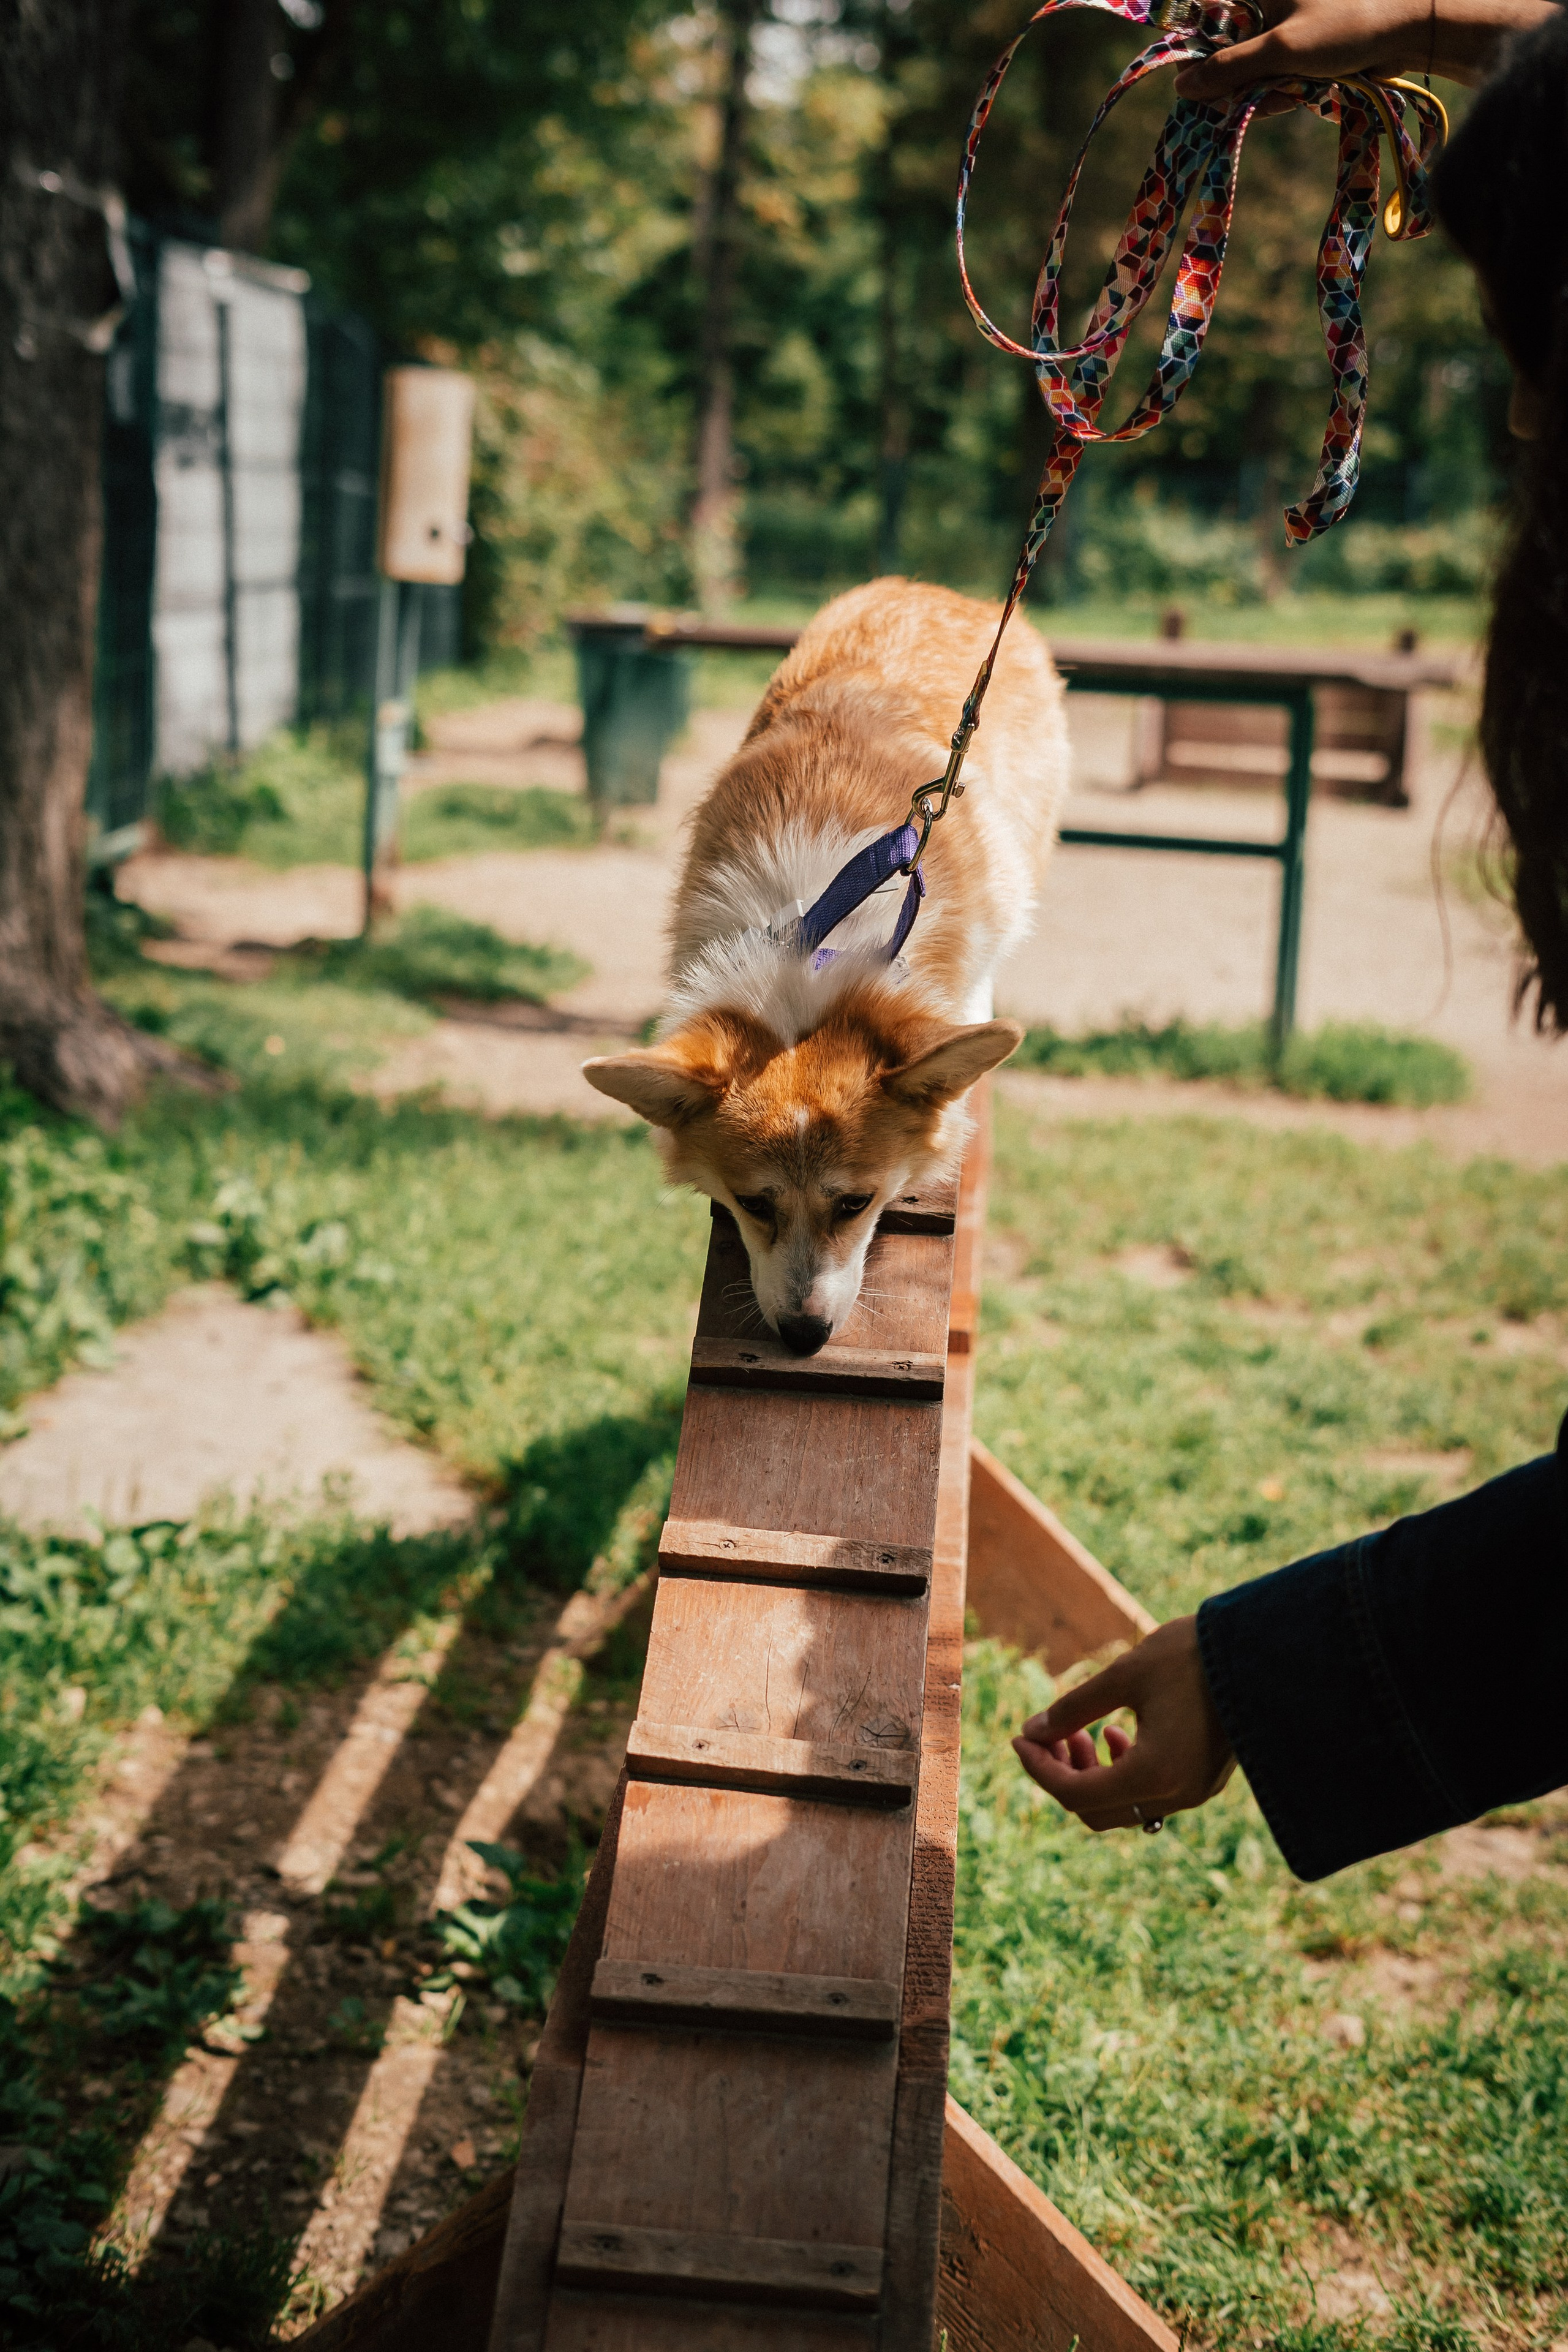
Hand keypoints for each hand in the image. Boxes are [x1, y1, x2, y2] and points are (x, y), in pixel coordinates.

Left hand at [1013, 1615, 1236, 1830]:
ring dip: (1092, 1773)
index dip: (1039, 1769)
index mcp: (1155, 1774)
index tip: (1018, 1738)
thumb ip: (1075, 1707)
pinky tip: (1117, 1732)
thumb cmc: (1193, 1655)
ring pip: (1123, 1805)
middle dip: (1063, 1773)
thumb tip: (1032, 1731)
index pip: (1076, 1794)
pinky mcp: (1205, 1779)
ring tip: (1084, 1731)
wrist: (1264, 1651)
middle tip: (1048, 1733)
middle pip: (1096, 1810)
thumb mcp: (1125, 1674)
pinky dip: (1122, 1772)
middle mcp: (1177, 1795)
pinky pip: (1150, 1794)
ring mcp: (1195, 1792)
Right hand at [1173, 0, 1556, 101]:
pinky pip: (1274, 74)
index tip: (1186, 77)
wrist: (1408, 32)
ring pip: (1250, 64)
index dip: (1193, 44)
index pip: (1210, 12)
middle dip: (1226, 76)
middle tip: (1225, 103)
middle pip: (1226, 44)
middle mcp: (1270, 1)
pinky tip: (1290, 99)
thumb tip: (1183, 87)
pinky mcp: (1303, 49)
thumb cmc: (1346, 27)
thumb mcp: (1282, 50)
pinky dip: (1276, 92)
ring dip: (1253, 89)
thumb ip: (1231, 68)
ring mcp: (1287, 25)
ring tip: (1279, 96)